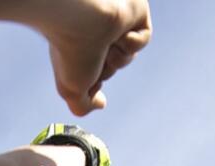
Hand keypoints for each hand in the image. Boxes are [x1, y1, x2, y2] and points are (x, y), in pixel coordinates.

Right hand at [34, 0, 151, 114]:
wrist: (81, 16)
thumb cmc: (71, 51)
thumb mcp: (72, 91)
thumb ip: (83, 105)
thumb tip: (101, 104)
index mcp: (76, 47)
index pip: (94, 74)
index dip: (94, 83)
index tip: (89, 82)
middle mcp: (92, 34)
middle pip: (113, 66)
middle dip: (106, 69)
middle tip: (94, 58)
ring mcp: (112, 22)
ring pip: (128, 55)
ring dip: (119, 57)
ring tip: (106, 44)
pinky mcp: (133, 11)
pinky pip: (143, 38)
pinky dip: (133, 42)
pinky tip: (119, 34)